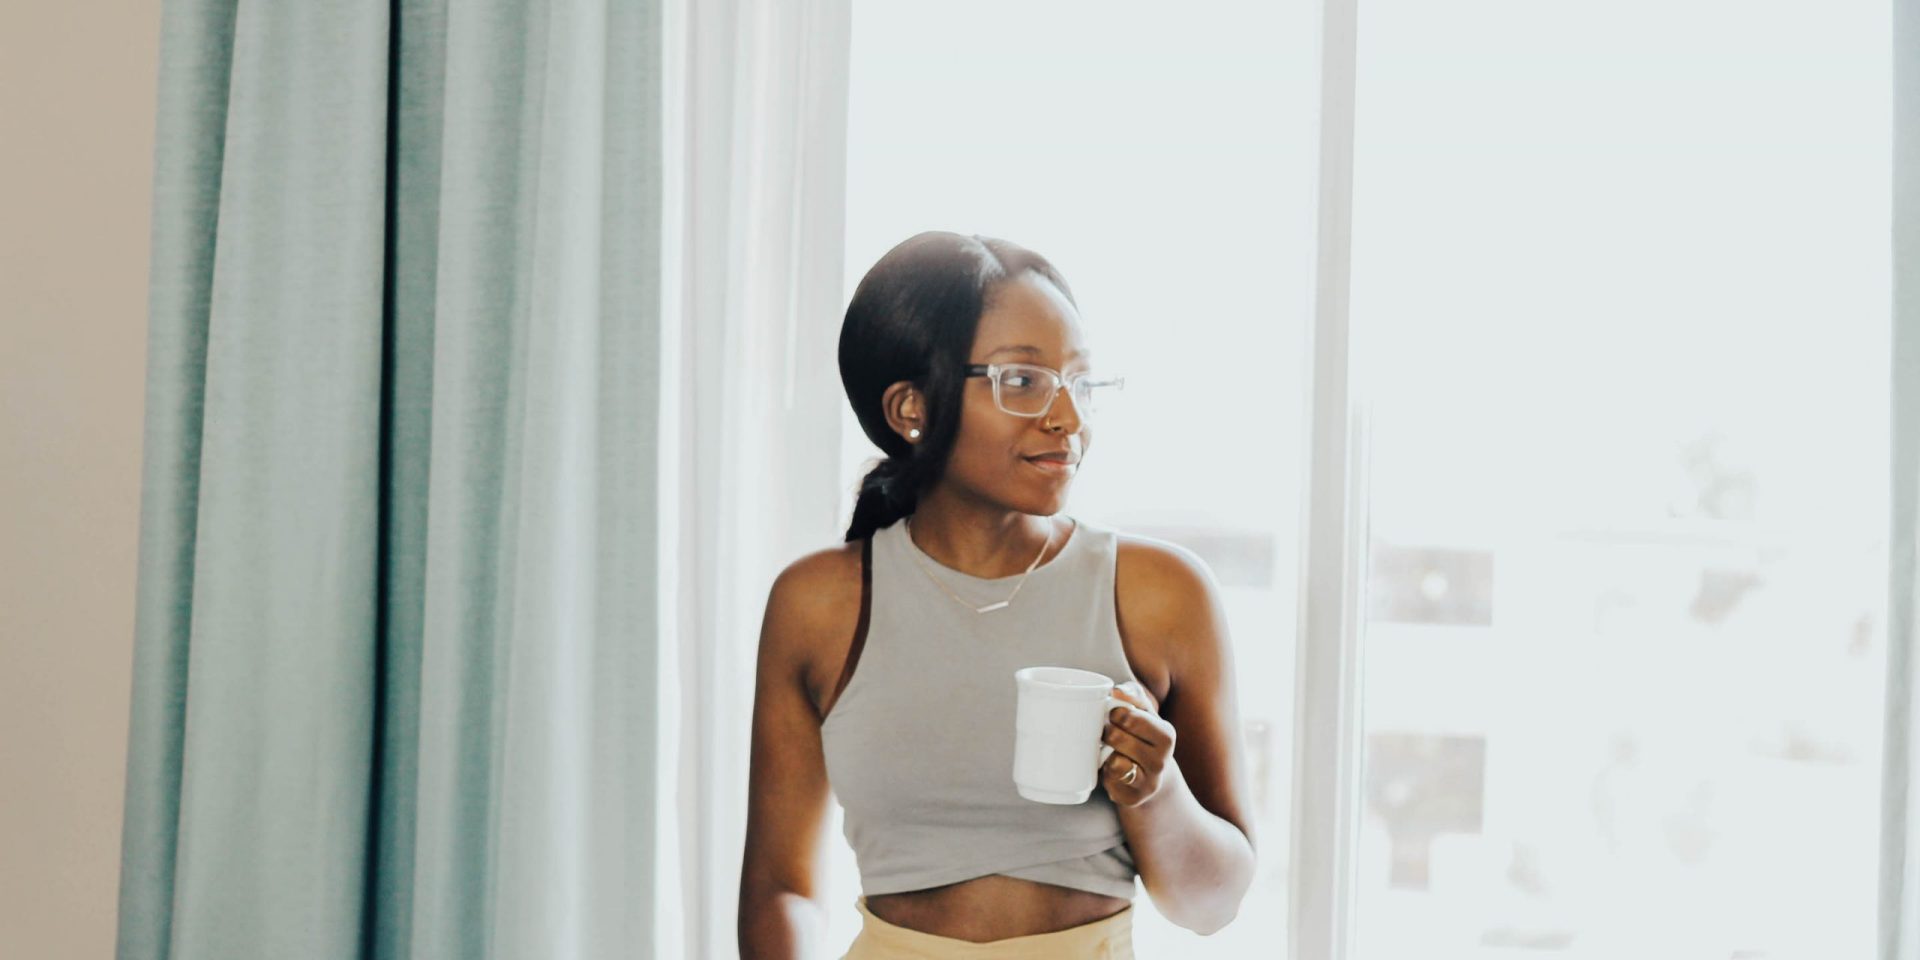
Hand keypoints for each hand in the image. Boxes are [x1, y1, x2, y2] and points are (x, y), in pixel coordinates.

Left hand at [1101, 680, 1173, 807]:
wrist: (1151, 777)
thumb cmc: (1143, 737)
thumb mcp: (1144, 713)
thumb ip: (1133, 695)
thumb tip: (1118, 691)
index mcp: (1166, 735)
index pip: (1130, 716)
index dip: (1114, 712)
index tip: (1113, 714)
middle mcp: (1161, 761)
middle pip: (1116, 737)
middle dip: (1106, 732)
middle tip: (1108, 733)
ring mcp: (1148, 782)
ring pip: (1114, 761)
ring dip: (1106, 754)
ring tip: (1110, 751)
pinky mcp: (1132, 798)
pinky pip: (1109, 780)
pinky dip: (1105, 772)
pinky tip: (1111, 768)